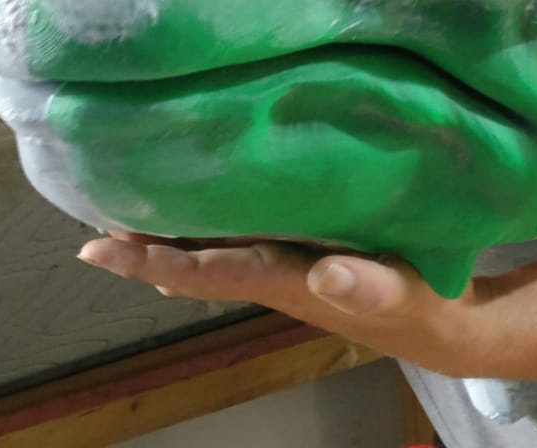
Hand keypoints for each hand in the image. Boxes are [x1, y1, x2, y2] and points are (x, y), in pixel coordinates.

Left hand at [78, 234, 484, 374]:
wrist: (445, 325)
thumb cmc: (422, 303)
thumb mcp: (402, 293)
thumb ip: (366, 285)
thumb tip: (322, 277)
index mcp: (287, 280)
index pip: (205, 271)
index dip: (150, 260)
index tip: (98, 247)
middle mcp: (275, 275)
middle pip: (194, 265)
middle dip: (144, 247)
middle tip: (92, 220)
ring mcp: (287, 268)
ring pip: (213, 253)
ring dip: (170, 236)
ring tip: (127, 211)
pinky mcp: (304, 255)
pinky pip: (242, 238)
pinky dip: (209, 228)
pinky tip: (195, 213)